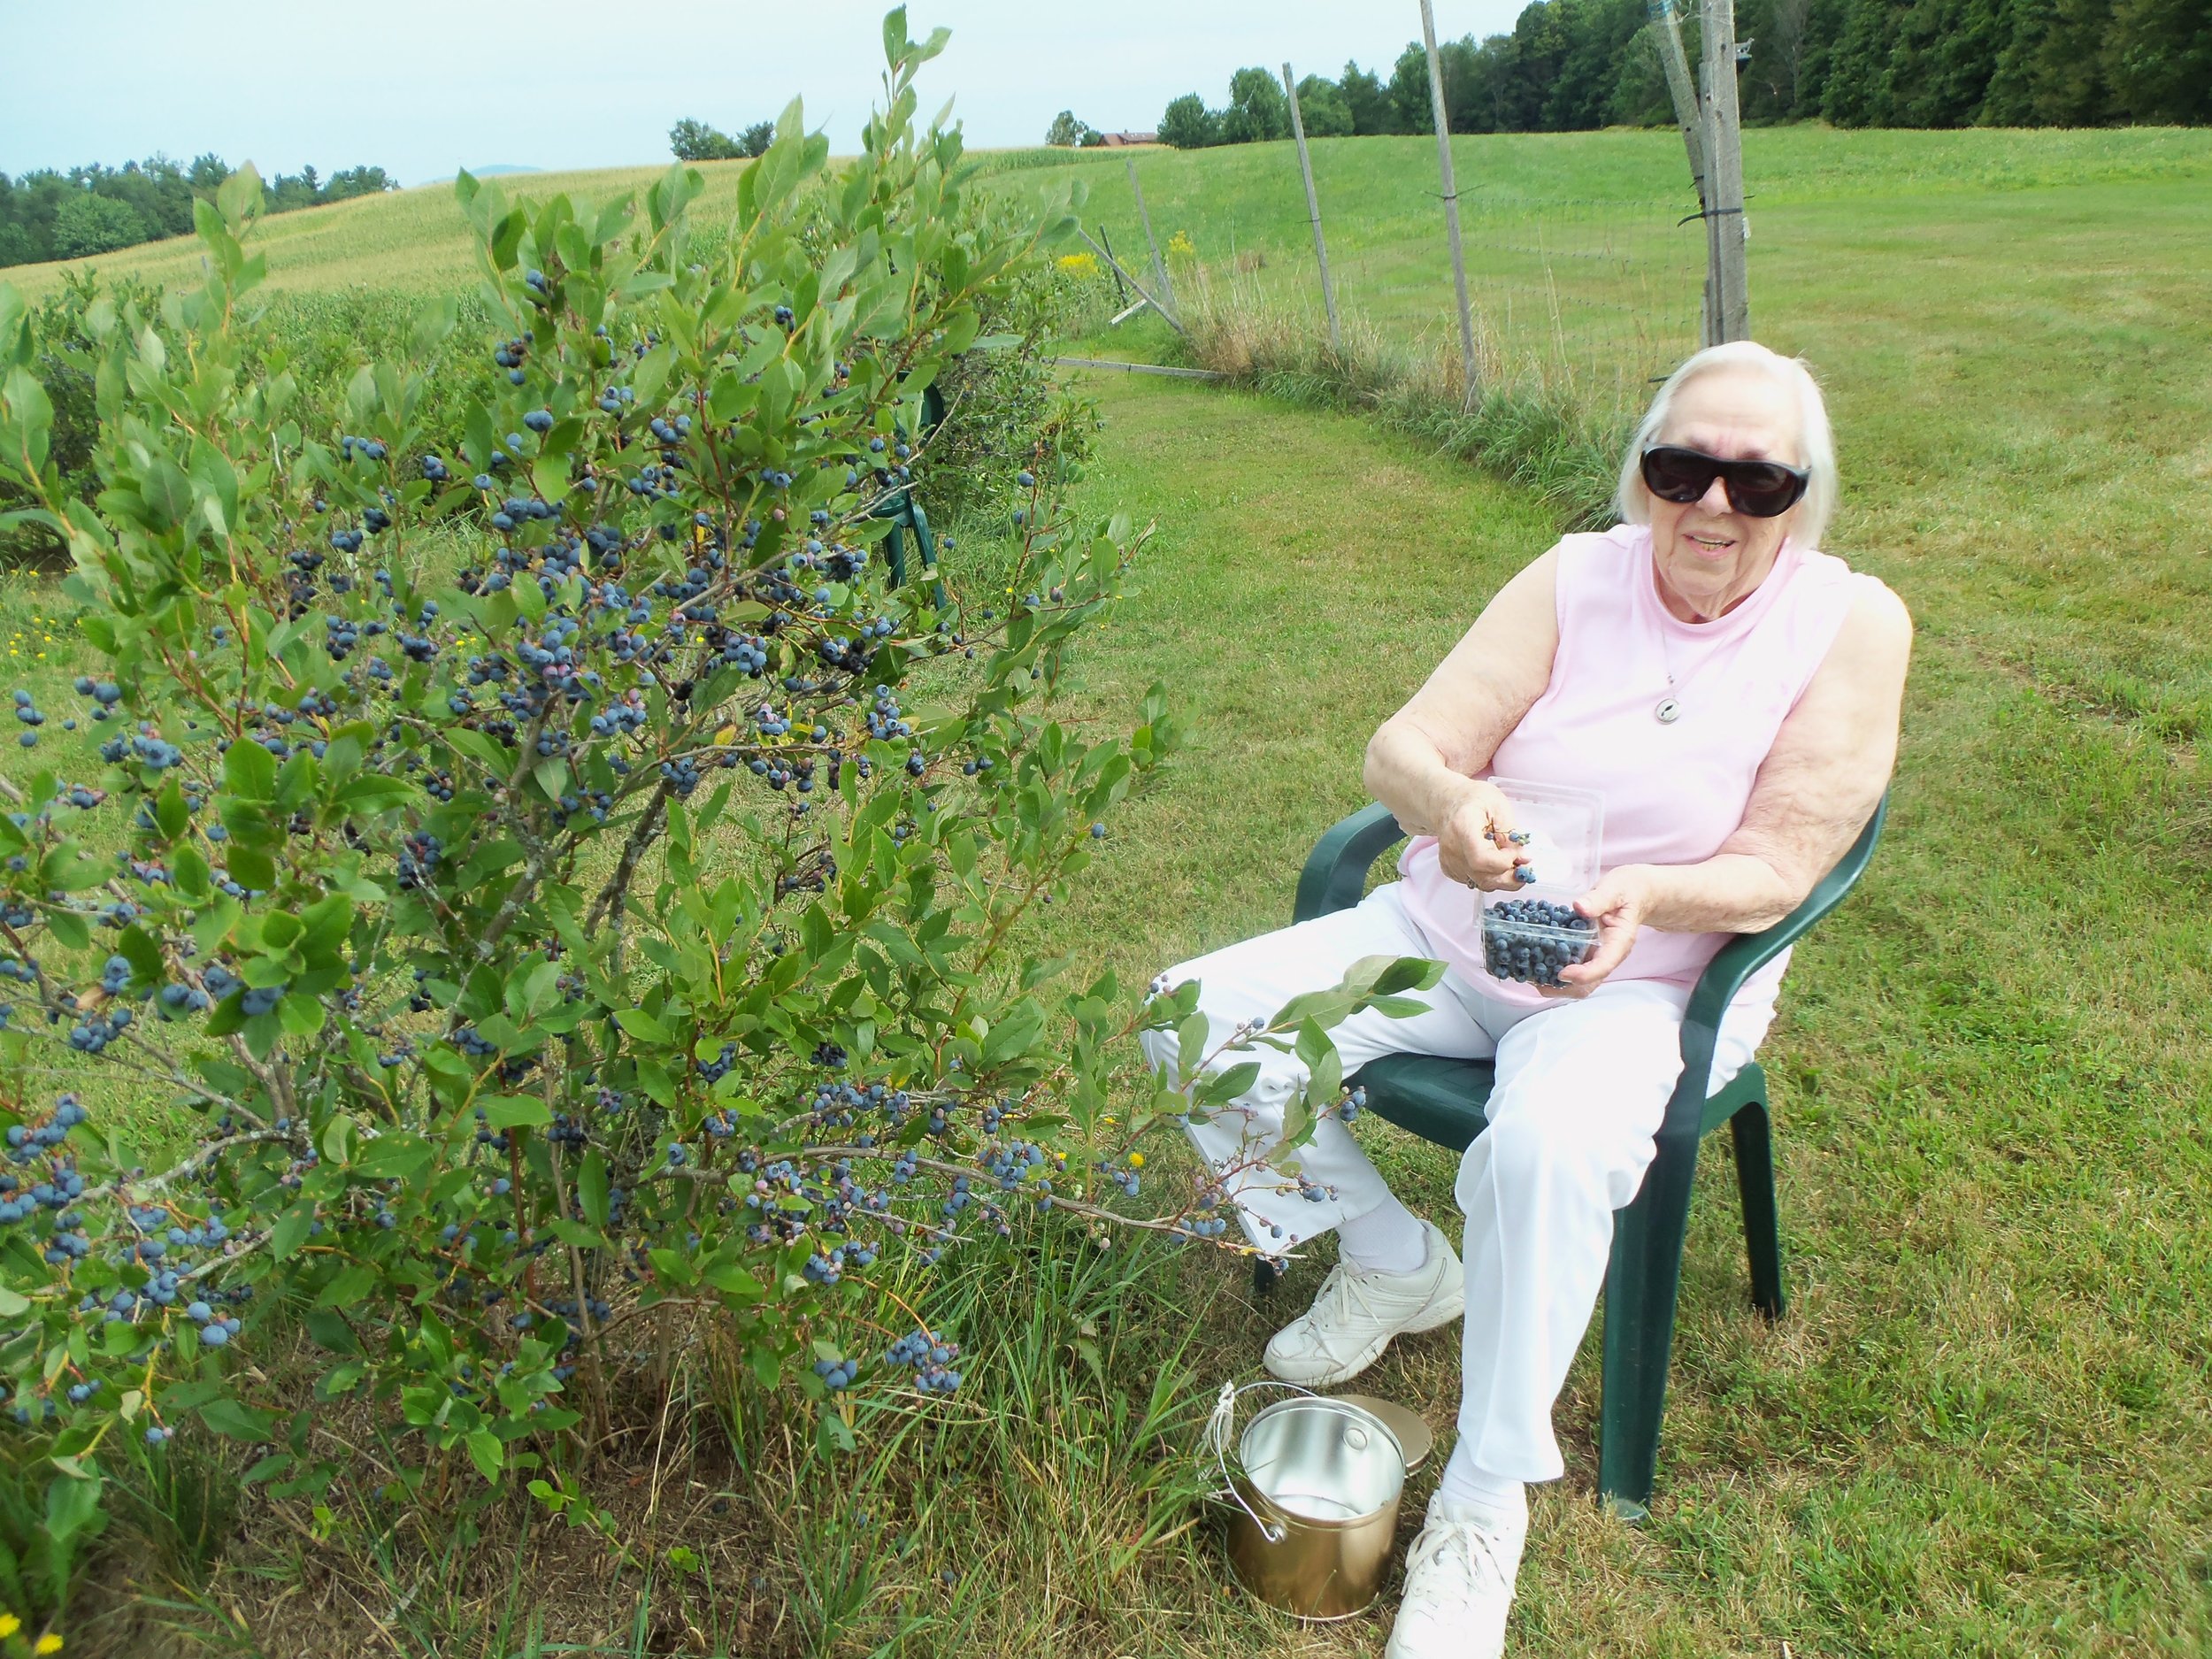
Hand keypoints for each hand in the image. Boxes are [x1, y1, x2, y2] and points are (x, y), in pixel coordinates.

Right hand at [1436, 780, 1533, 893]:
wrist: (1449, 803)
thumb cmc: (1473, 800)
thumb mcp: (1499, 806)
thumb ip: (1511, 832)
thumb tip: (1523, 858)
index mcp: (1463, 827)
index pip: (1482, 859)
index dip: (1505, 861)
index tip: (1517, 852)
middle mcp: (1452, 848)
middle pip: (1484, 878)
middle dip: (1510, 876)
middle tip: (1523, 865)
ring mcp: (1450, 862)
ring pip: (1482, 883)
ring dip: (1502, 877)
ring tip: (1509, 859)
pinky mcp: (1450, 870)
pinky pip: (1476, 881)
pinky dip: (1490, 876)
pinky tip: (1493, 860)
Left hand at [1545, 866, 1653, 998]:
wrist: (1637, 893)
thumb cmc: (1628, 890)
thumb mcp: (1615, 888)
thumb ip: (1598, 898)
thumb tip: (1580, 907)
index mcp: (1619, 942)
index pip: (1604, 966)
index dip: (1583, 974)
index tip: (1562, 973)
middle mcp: (1608, 955)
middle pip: (1589, 984)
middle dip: (1564, 988)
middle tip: (1537, 981)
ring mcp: (1598, 956)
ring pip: (1579, 983)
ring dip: (1556, 984)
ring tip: (1531, 976)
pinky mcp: (1588, 953)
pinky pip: (1573, 969)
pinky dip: (1554, 970)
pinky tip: (1536, 962)